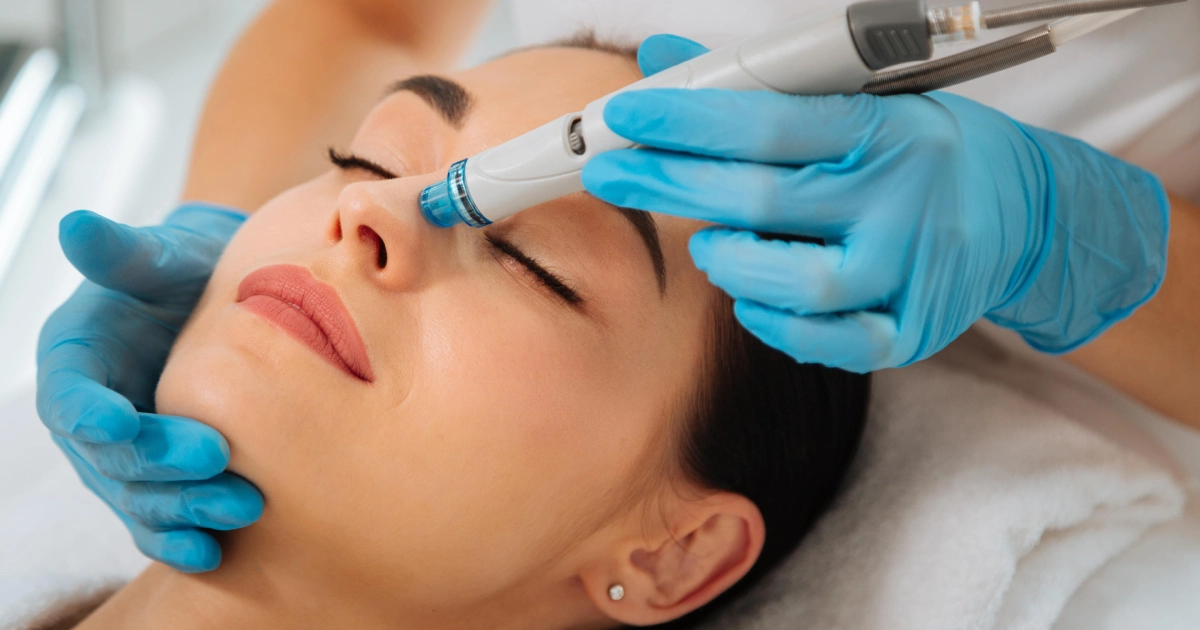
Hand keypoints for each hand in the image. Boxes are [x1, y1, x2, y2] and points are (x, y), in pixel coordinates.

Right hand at [36, 204, 262, 571]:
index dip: (88, 412)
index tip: (117, 423)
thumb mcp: (164, 256)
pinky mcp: (162, 481)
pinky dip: (181, 539)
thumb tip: (77, 225)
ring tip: (239, 508)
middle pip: (110, 456)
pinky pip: (161, 519)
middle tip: (217, 459)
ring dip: (181, 509)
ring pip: (138, 496)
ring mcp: (126, 455)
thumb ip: (125, 254)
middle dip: (158, 463)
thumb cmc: (192, 271)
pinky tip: (213, 554)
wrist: (230, 303)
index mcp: (76, 359)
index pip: (69, 394)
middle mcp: (93, 416)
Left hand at [582, 35, 1168, 371]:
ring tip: (706, 243)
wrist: (1027, 216)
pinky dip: (775, 324)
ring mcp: (909, 271)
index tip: (624, 115)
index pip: (768, 123)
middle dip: (669, 183)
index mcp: (885, 131)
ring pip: (794, 283)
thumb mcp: (862, 98)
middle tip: (611, 172)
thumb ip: (763, 86)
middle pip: (761, 199)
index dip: (686, 119)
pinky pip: (830, 342)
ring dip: (728, 261)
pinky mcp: (912, 330)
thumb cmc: (926, 151)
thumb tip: (668, 60)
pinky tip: (750, 298)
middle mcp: (899, 199)